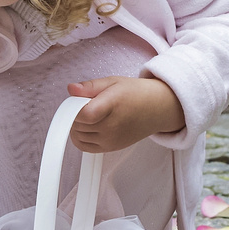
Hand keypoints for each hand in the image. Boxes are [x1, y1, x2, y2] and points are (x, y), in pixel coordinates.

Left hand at [66, 76, 185, 152]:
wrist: (157, 109)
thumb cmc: (136, 94)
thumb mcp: (113, 82)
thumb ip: (90, 86)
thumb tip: (71, 88)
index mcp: (112, 106)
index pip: (83, 114)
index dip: (75, 107)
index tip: (78, 100)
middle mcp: (111, 127)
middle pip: (78, 125)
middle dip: (75, 114)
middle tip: (85, 104)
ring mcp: (110, 140)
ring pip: (78, 136)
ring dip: (77, 125)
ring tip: (88, 114)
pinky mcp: (110, 148)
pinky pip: (84, 146)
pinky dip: (80, 137)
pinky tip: (86, 126)